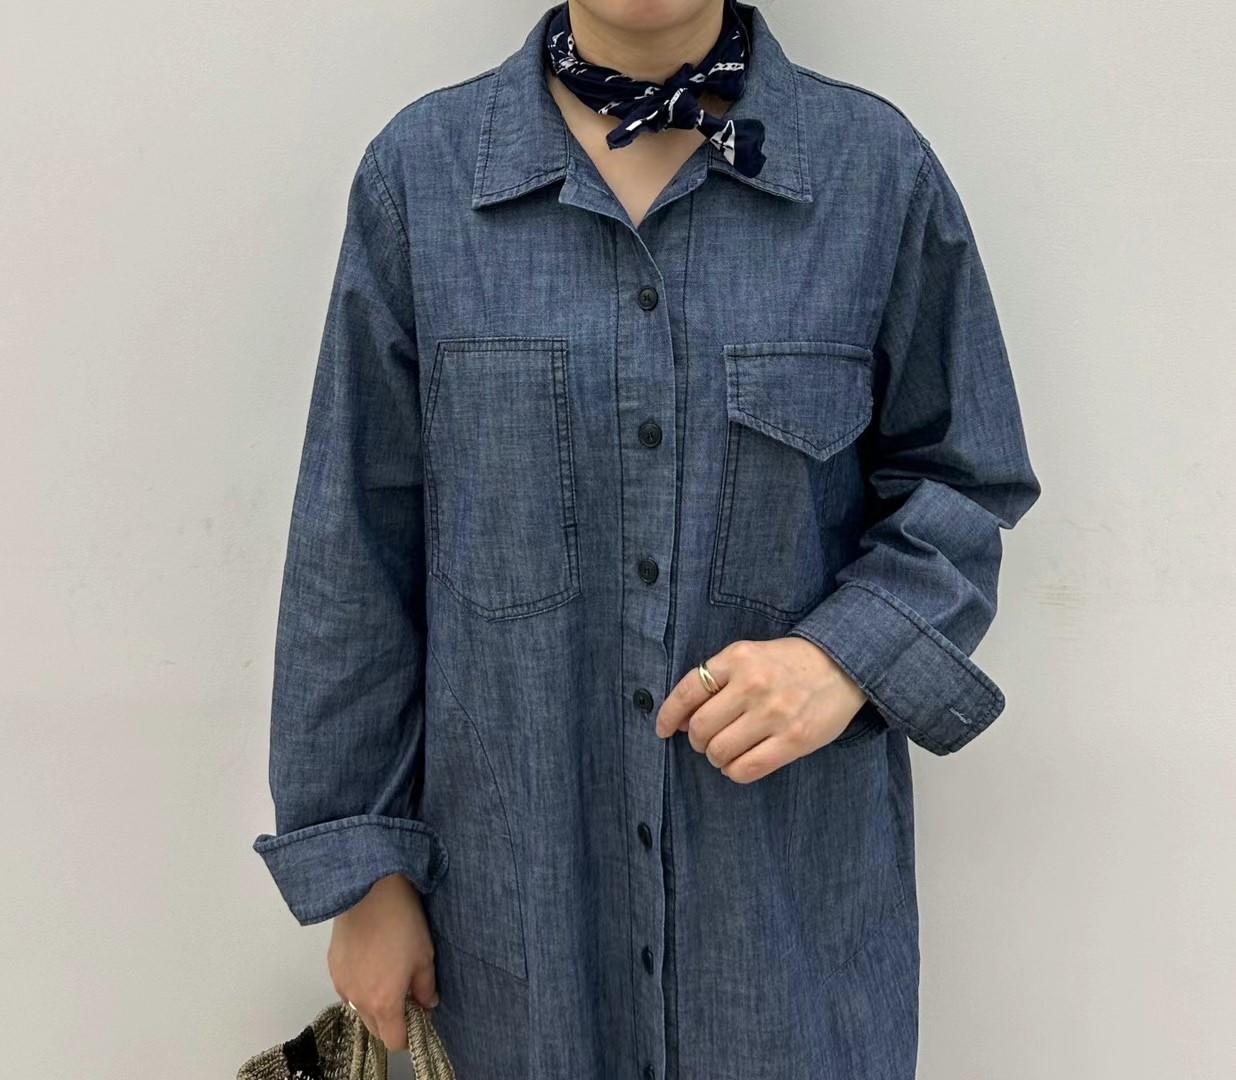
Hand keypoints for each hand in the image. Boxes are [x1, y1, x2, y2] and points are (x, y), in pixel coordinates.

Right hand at [327, 872, 437, 1050]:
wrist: (368, 890)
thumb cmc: (401, 922)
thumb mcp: (424, 956)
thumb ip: (426, 987)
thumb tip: (428, 1004)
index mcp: (383, 1003)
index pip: (394, 1040)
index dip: (410, 1034)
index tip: (419, 1015)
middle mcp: (358, 1000)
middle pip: (376, 1028)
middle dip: (392, 1020)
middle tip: (407, 995)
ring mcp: (342, 984)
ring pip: (360, 1009)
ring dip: (374, 1003)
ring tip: (388, 975)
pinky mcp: (332, 968)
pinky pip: (347, 989)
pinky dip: (360, 986)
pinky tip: (372, 961)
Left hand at [654, 637, 869, 781]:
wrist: (842, 666)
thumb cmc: (787, 664)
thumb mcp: (749, 655)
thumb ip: (716, 679)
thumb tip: (678, 719)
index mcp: (738, 658)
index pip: (687, 692)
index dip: (668, 716)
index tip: (663, 730)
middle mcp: (753, 684)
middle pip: (700, 728)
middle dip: (696, 740)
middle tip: (705, 741)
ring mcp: (775, 713)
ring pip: (720, 751)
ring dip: (715, 757)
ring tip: (724, 752)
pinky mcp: (794, 739)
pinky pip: (747, 768)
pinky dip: (734, 771)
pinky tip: (738, 764)